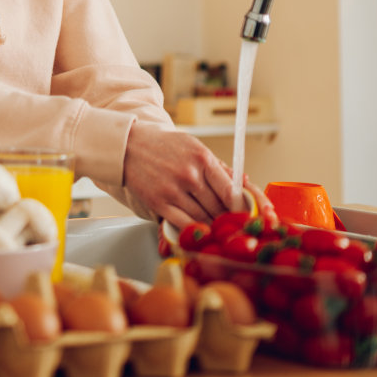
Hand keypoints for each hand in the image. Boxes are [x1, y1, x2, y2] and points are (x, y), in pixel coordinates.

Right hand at [122, 120, 238, 226]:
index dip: (242, 208)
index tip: (248, 215)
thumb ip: (218, 166)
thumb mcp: (194, 146)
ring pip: (202, 218)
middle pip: (218, 207)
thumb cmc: (162, 146)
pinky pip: (183, 223)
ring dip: (212, 225)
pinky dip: (194, 230)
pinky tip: (200, 231)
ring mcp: (172, 190)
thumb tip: (243, 183)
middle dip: (227, 218)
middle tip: (233, 224)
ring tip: (217, 227)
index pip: (230, 191)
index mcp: (202, 158)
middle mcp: (188, 175)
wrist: (128, 146)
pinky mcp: (158, 202)